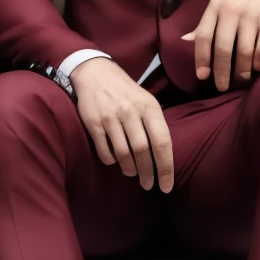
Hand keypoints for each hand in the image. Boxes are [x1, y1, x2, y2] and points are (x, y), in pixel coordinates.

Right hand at [70, 56, 174, 192]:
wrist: (96, 73)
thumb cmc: (126, 92)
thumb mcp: (146, 100)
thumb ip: (155, 124)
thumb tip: (165, 156)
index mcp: (149, 107)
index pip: (162, 143)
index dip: (166, 168)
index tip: (166, 186)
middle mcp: (131, 111)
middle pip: (143, 151)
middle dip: (147, 173)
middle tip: (148, 185)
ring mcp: (111, 117)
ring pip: (123, 154)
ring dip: (129, 170)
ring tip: (132, 174)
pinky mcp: (94, 122)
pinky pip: (104, 151)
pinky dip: (111, 161)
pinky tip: (114, 161)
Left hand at [183, 0, 259, 90]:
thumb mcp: (220, 2)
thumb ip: (205, 23)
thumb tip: (186, 40)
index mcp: (216, 6)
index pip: (204, 36)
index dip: (201, 59)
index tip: (202, 76)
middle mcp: (232, 11)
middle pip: (223, 49)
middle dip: (222, 72)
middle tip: (221, 86)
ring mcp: (252, 17)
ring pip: (244, 53)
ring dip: (242, 72)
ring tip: (241, 80)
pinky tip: (259, 68)